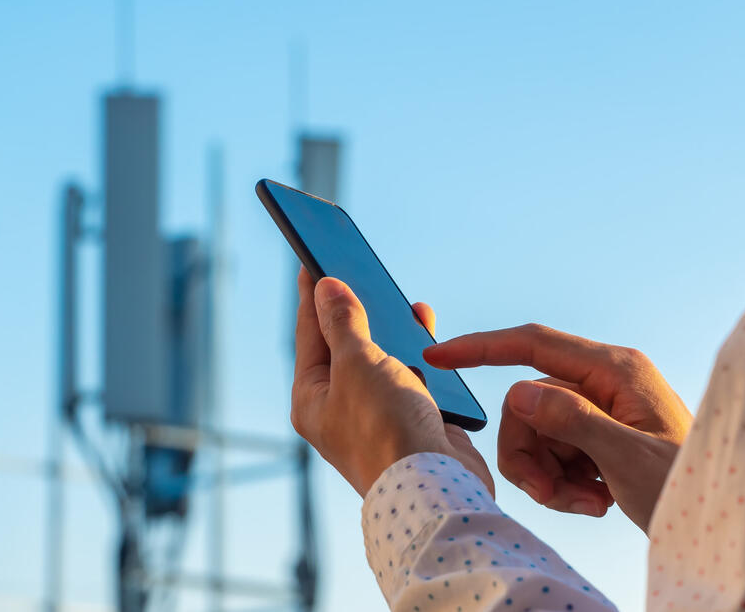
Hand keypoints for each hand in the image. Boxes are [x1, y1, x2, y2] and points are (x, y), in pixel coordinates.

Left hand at [291, 268, 493, 496]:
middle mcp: (340, 408)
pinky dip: (420, 354)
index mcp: (311, 397)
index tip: (312, 258)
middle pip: (345, 345)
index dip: (312, 293)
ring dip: (393, 330)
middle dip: (356, 308)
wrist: (436, 486)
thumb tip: (325, 288)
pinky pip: (413, 377)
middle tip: (357, 269)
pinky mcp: (412, 421)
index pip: (308, 333)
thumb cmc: (385, 428)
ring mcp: (376, 416)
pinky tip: (427, 335)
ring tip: (401, 301)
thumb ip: (342, 323)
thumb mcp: (357, 363)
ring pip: (382, 360)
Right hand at [424, 324, 691, 532]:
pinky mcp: (599, 436)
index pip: (533, 344)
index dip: (481, 348)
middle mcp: (605, 381)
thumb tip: (518, 393)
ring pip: (536, 432)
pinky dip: (563, 483)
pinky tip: (597, 502)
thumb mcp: (628, 460)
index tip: (438, 357)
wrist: (716, 524)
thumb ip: (572, 421)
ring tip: (584, 503)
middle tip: (550, 494)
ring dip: (547, 475)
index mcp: (615, 370)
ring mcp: (601, 409)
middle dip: (528, 453)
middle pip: (527, 403)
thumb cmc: (687, 489)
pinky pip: (553, 452)